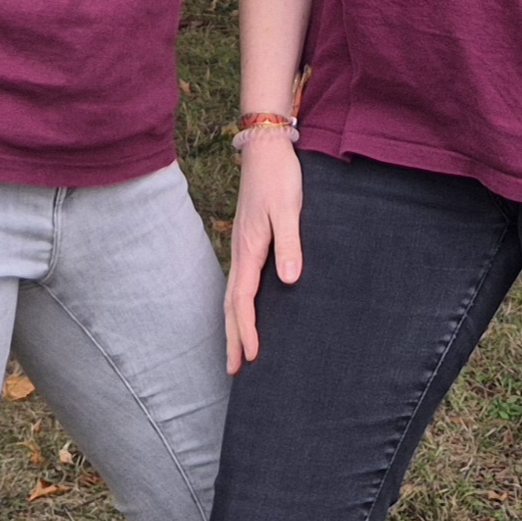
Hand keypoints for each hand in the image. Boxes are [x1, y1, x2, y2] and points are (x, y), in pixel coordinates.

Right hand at [223, 135, 302, 374]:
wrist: (266, 150)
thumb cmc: (279, 178)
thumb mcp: (289, 210)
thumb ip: (290, 244)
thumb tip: (289, 280)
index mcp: (249, 249)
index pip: (244, 300)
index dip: (246, 330)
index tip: (250, 357)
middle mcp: (241, 252)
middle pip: (232, 305)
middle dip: (232, 337)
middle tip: (234, 370)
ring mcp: (243, 247)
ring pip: (233, 295)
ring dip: (233, 325)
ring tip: (236, 351)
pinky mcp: (249, 241)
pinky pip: (241, 282)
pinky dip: (239, 305)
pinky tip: (246, 311)